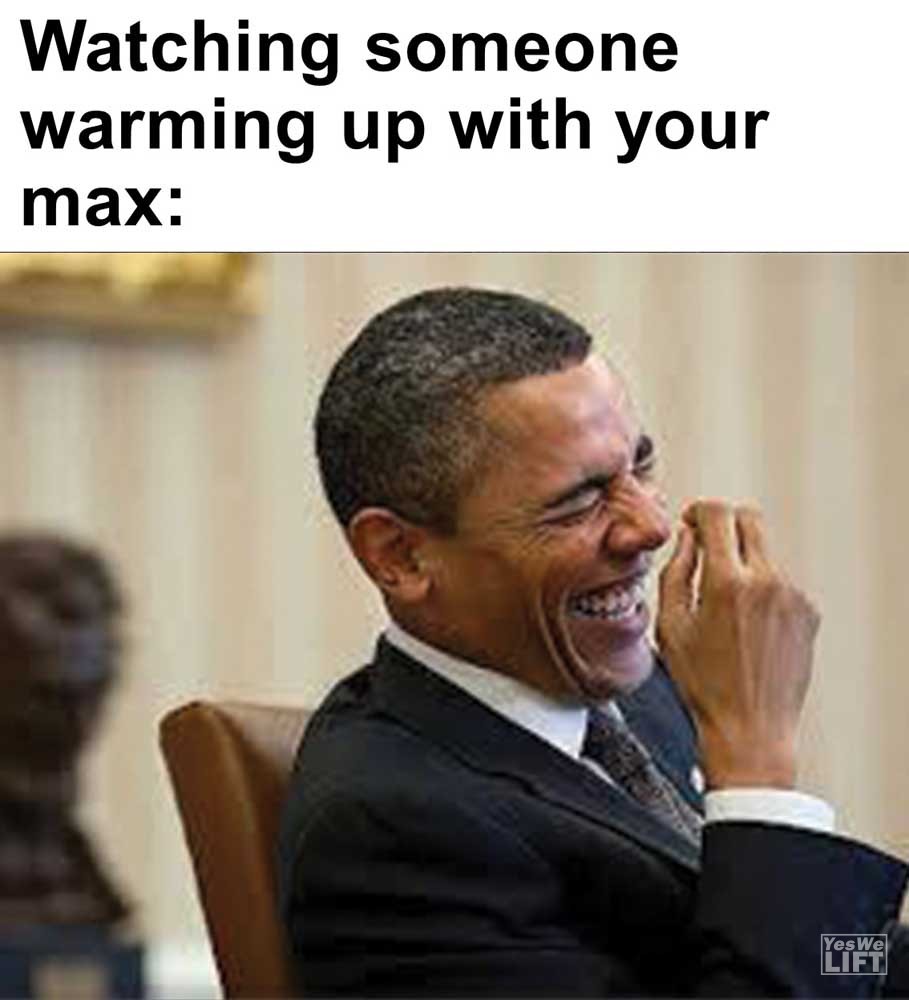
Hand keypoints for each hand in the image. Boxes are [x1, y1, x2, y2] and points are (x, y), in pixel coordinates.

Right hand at [656, 501, 820, 789]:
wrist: (750, 727)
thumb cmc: (704, 684)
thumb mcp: (670, 626)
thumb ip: (676, 571)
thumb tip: (688, 538)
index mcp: (727, 582)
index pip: (718, 514)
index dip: (699, 511)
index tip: (691, 522)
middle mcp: (767, 581)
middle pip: (750, 519)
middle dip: (725, 524)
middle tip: (708, 546)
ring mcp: (793, 596)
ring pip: (766, 552)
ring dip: (744, 560)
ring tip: (725, 602)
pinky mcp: (808, 612)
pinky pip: (781, 581)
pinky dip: (762, 587)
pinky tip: (747, 623)